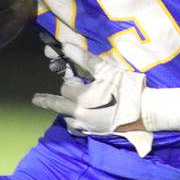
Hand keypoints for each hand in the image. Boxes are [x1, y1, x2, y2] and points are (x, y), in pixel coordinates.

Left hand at [32, 42, 153, 156]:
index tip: (75, 78)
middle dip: (46, 101)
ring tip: (61, 108)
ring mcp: (86, 126)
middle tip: (36, 99)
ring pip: (67, 119)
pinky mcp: (94, 133)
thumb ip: (84, 59)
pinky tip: (76, 120)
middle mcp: (79, 114)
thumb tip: (65, 46)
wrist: (144, 111)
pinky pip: (76, 130)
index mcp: (80, 98)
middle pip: (57, 106)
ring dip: (63, 112)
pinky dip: (73, 124)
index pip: (65, 88)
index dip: (69, 81)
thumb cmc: (126, 88)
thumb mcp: (106, 70)